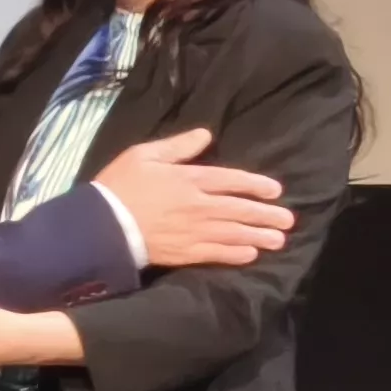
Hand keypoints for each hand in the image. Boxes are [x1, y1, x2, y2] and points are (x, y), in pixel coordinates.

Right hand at [93, 128, 291, 268]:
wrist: (102, 225)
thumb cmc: (121, 185)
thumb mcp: (145, 154)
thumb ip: (178, 146)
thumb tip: (206, 135)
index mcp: (190, 179)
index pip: (232, 180)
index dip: (256, 185)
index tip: (276, 191)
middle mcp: (199, 206)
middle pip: (240, 210)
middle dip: (266, 215)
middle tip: (288, 221)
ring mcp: (193, 232)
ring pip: (234, 234)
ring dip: (258, 236)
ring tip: (279, 240)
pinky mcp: (184, 253)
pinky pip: (216, 254)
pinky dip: (235, 255)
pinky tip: (250, 255)